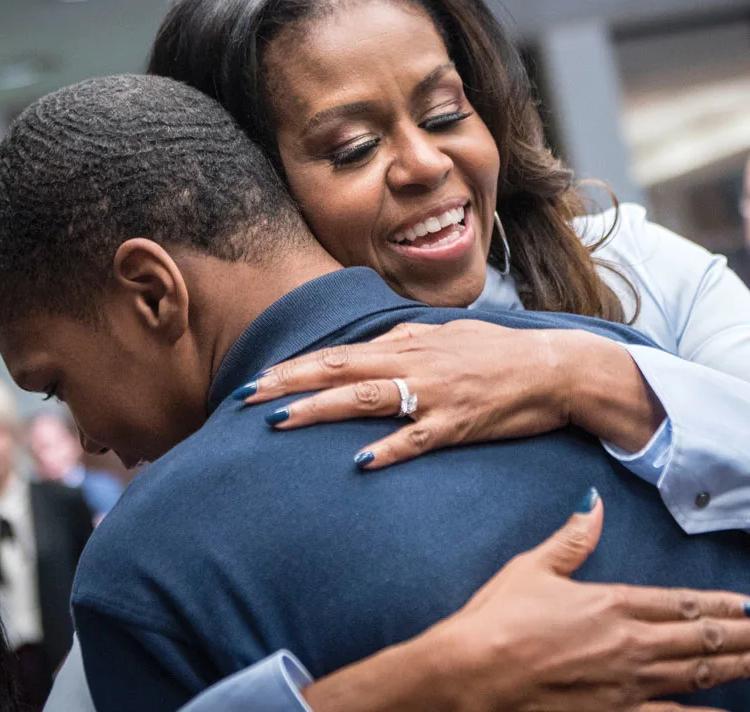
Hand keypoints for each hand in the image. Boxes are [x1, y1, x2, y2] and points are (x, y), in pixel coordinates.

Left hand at [239, 319, 661, 467]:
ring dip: (321, 410)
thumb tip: (368, 345)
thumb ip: (403, 339)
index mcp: (406, 344)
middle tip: (245, 398)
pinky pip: (416, 439)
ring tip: (280, 422)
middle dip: (288, 385)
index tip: (256, 380)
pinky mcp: (457, 424)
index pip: (336, 354)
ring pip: (367, 399)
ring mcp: (433, 394)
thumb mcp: (444, 334)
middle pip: (339, 371)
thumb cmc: (495, 350)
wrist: (552, 368)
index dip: (293, 367)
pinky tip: (360, 463)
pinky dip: (388, 450)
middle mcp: (413, 364)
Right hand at [303, 491, 749, 711]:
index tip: (745, 604)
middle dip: (739, 634)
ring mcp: (628, 684)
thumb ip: (571, 538)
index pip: (679, 602)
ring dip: (734, 664)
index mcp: (610, 602)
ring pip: (698, 675)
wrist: (474, 672)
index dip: (718, 604)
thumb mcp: (532, 567)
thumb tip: (594, 503)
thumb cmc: (498, 618)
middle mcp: (630, 644)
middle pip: (700, 638)